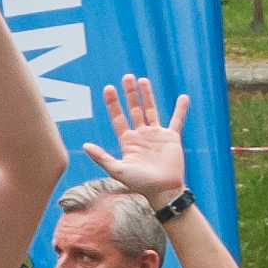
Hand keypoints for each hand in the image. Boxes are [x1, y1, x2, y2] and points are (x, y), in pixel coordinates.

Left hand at [78, 74, 187, 203]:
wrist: (162, 190)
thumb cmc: (139, 183)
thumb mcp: (118, 170)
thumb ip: (102, 157)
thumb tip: (84, 145)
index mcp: (127, 141)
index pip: (118, 117)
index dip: (113, 103)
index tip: (108, 88)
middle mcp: (141, 135)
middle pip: (134, 109)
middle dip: (130, 93)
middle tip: (127, 77)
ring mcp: (156, 135)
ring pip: (151, 110)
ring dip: (147, 95)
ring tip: (143, 80)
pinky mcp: (171, 138)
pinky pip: (176, 120)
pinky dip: (180, 109)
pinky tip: (183, 97)